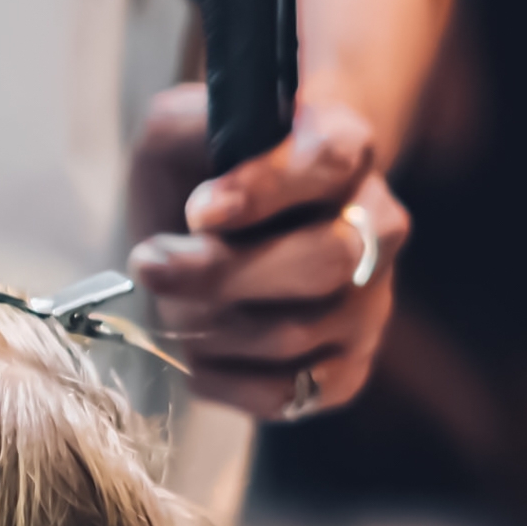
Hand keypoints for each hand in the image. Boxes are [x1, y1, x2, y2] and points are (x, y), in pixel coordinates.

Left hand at [126, 84, 410, 418]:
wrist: (233, 225)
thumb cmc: (203, 173)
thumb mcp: (179, 130)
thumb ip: (187, 133)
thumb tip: (208, 209)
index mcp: (344, 149)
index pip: (327, 164)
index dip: (263, 191)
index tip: (199, 211)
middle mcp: (377, 226)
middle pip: (322, 264)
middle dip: (220, 275)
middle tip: (149, 264)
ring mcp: (370, 302)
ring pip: (293, 335)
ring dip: (207, 327)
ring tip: (169, 303)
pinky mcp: (348, 366)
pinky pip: (285, 395)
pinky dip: (222, 382)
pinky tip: (196, 352)